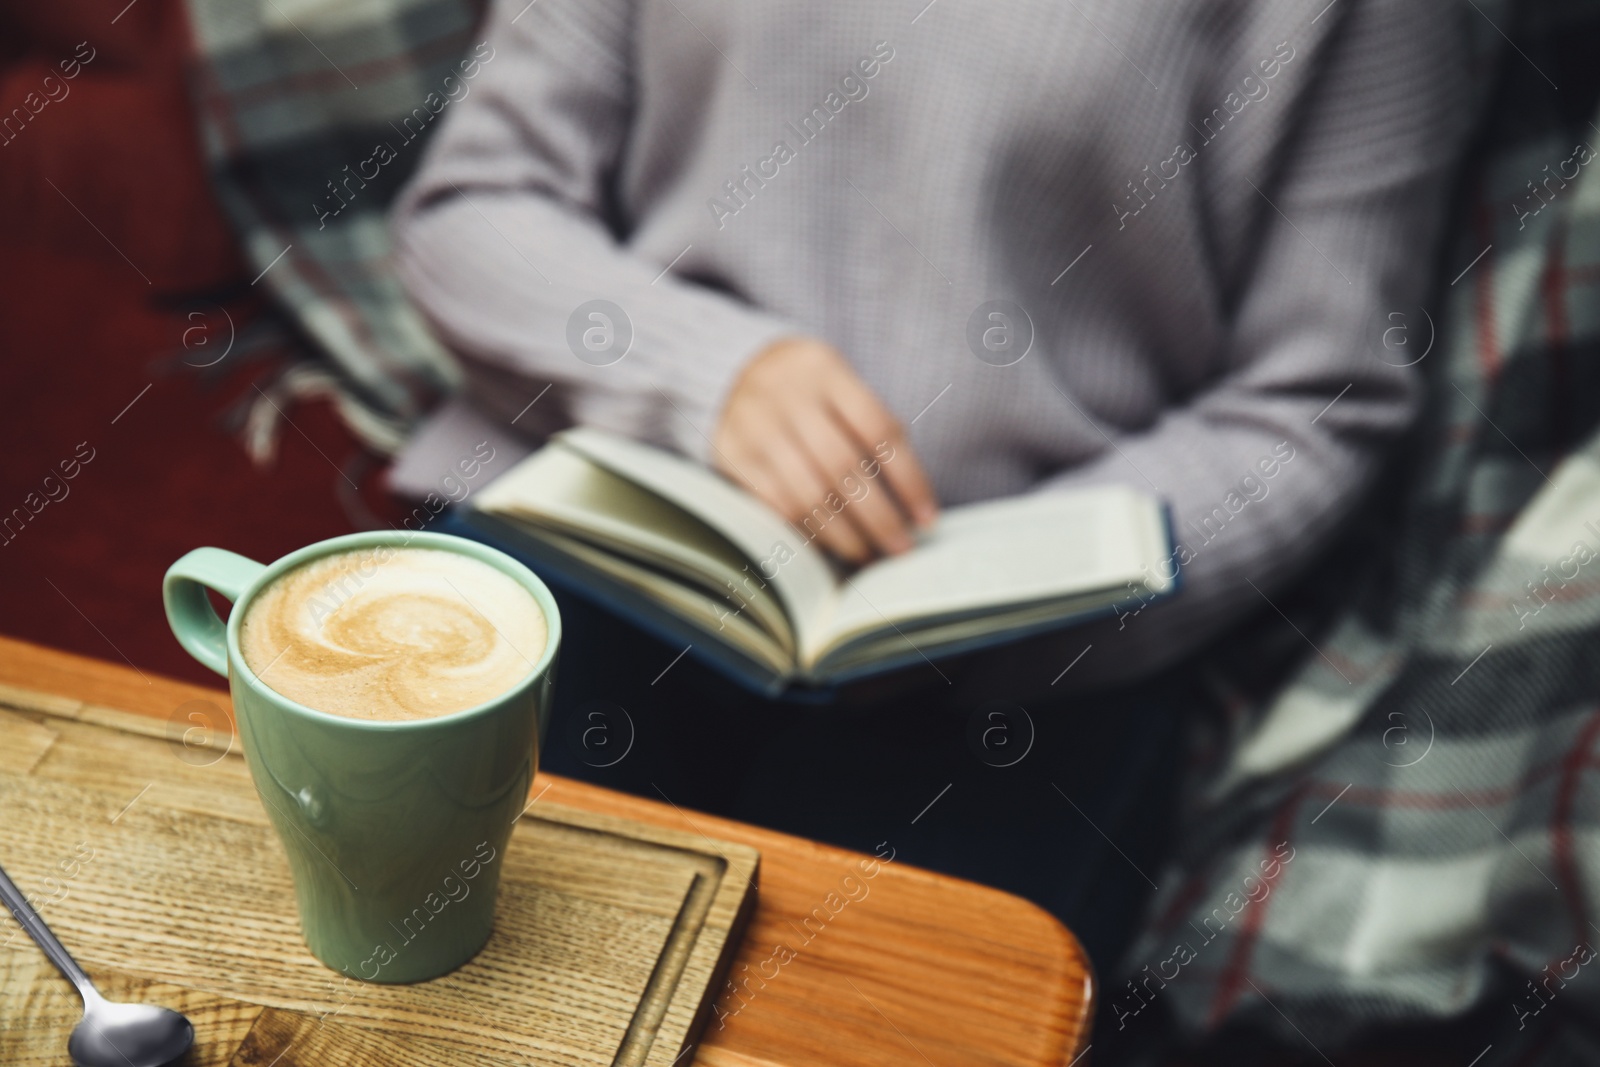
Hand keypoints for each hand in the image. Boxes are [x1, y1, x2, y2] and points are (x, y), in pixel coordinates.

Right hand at [713, 337, 938, 563]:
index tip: (927, 518)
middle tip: (901, 548)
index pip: (879, 432)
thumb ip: (873, 429)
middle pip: (843, 468)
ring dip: (845, 535)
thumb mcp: (841, 386)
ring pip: (808, 494)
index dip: (909, 480)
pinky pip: (775, 506)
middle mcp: (786, 395)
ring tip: (868, 554)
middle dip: (879, 518)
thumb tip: (912, 502)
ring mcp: (753, 426)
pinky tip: (830, 544)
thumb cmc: (810, 391)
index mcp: (826, 371)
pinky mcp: (730, 455)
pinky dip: (808, 531)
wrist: (736, 370)